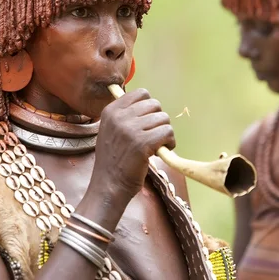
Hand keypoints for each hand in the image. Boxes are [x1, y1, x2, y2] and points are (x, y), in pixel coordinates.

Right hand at [88, 88, 175, 202]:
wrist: (109, 185)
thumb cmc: (113, 160)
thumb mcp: (110, 130)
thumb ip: (124, 115)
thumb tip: (147, 102)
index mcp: (111, 110)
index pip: (141, 93)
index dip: (149, 108)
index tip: (146, 123)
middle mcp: (119, 117)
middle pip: (155, 105)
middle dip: (158, 120)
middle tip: (152, 136)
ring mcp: (131, 129)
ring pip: (164, 118)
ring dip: (164, 133)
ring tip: (155, 146)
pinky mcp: (143, 143)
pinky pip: (168, 132)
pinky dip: (169, 142)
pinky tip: (160, 151)